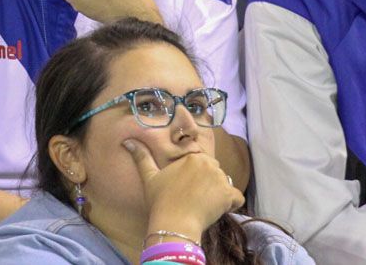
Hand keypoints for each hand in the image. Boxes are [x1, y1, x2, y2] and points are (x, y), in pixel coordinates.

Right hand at [124, 139, 243, 240]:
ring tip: (202, 206)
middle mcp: (209, 163)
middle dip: (208, 184)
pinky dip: (231, 205)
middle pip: (214, 172)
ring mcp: (220, 179)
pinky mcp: (228, 195)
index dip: (196, 177)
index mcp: (192, 157)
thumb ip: (141, 157)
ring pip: (225, 185)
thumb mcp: (149, 178)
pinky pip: (237, 198)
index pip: (202, 164)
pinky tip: (218, 210)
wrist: (173, 223)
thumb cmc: (160, 201)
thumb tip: (128, 142)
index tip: (188, 190)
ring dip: (218, 194)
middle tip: (193, 199)